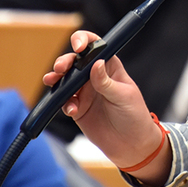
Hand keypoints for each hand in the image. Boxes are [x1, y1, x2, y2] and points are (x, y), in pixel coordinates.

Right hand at [43, 31, 171, 183]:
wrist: (132, 145)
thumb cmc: (134, 116)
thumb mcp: (123, 97)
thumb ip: (106, 82)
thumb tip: (96, 63)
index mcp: (110, 67)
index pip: (96, 46)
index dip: (84, 41)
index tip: (78, 46)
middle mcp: (94, 76)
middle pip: (75, 62)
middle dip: (65, 61)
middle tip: (60, 68)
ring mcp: (84, 92)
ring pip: (65, 80)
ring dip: (57, 79)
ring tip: (52, 81)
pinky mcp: (77, 108)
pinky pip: (64, 101)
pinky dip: (63, 103)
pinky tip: (71, 110)